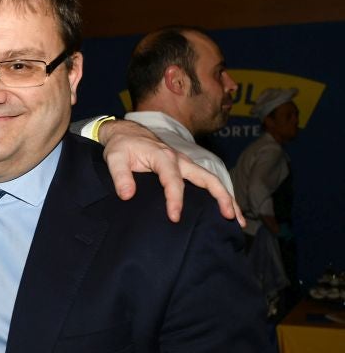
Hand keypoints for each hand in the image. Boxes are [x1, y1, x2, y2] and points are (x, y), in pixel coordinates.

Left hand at [97, 119, 240, 223]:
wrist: (126, 132)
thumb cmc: (121, 145)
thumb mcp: (114, 158)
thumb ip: (120, 176)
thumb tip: (127, 195)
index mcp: (163, 156)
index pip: (173, 180)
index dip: (175, 199)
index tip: (174, 217)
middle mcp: (180, 160)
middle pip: (207, 178)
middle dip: (221, 197)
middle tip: (229, 217)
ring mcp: (186, 164)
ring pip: (212, 180)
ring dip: (227, 198)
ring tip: (237, 220)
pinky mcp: (186, 169)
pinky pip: (206, 181)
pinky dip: (218, 195)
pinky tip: (226, 210)